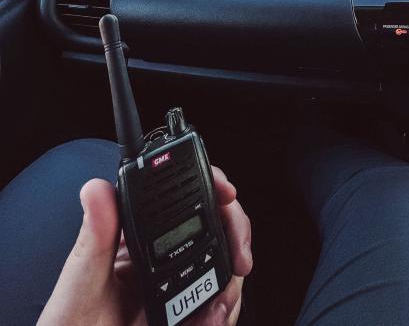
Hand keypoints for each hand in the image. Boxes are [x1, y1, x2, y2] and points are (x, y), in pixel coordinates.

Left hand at [37, 167, 251, 325]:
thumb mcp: (80, 285)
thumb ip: (92, 239)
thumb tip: (95, 189)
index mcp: (134, 234)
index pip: (179, 192)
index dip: (210, 184)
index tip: (227, 193)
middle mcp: (160, 251)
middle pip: (215, 222)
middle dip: (235, 236)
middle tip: (239, 259)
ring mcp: (177, 279)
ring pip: (225, 261)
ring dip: (231, 284)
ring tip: (215, 310)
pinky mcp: (187, 308)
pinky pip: (219, 300)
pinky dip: (223, 312)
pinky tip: (209, 322)